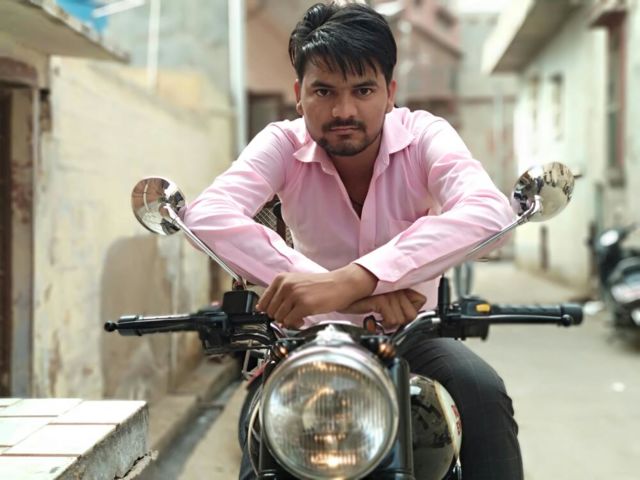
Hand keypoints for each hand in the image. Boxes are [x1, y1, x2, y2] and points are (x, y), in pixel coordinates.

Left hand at [255, 265, 376, 327]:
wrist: (341, 284)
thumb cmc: (320, 285)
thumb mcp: (296, 283)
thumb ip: (281, 294)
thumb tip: (265, 311)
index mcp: (281, 279)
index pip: (263, 302)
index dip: (269, 312)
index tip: (276, 314)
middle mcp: (286, 285)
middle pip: (271, 312)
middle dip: (280, 317)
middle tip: (292, 316)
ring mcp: (295, 295)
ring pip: (279, 318)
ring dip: (289, 321)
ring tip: (299, 316)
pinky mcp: (304, 305)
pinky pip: (290, 322)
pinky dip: (295, 324)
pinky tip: (303, 319)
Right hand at [341, 289, 425, 329]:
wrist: (339, 290)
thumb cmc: (356, 294)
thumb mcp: (379, 296)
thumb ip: (394, 302)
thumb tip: (403, 316)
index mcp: (398, 282)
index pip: (420, 300)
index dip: (409, 311)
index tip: (397, 314)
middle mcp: (397, 286)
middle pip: (412, 314)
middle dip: (399, 321)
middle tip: (384, 318)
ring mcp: (390, 292)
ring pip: (401, 320)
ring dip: (388, 324)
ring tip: (376, 317)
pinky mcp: (382, 300)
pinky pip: (391, 320)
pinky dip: (380, 325)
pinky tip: (371, 319)